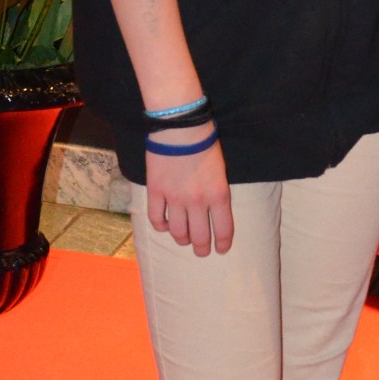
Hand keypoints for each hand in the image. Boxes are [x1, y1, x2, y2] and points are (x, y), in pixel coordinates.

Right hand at [145, 125, 233, 256]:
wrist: (181, 128)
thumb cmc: (205, 144)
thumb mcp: (220, 172)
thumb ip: (217, 194)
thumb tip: (211, 214)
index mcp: (218, 195)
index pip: (223, 230)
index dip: (222, 244)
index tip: (220, 249)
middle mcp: (197, 202)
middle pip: (199, 237)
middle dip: (201, 248)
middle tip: (201, 251)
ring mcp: (174, 198)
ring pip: (177, 232)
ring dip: (181, 240)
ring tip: (183, 239)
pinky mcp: (156, 191)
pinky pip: (156, 219)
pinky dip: (161, 227)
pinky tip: (165, 226)